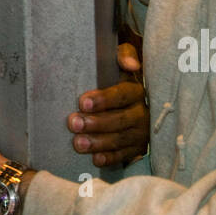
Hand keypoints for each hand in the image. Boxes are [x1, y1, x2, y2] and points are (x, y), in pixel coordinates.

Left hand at [68, 43, 148, 167]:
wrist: (129, 101)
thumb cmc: (116, 79)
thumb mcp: (118, 64)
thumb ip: (122, 56)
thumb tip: (131, 63)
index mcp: (136, 91)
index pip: (122, 95)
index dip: (104, 99)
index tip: (83, 102)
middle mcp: (141, 113)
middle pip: (119, 120)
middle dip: (95, 123)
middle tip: (74, 123)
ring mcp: (140, 133)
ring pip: (120, 140)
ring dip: (99, 143)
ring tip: (78, 143)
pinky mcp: (137, 149)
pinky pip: (123, 156)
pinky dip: (109, 158)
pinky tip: (95, 159)